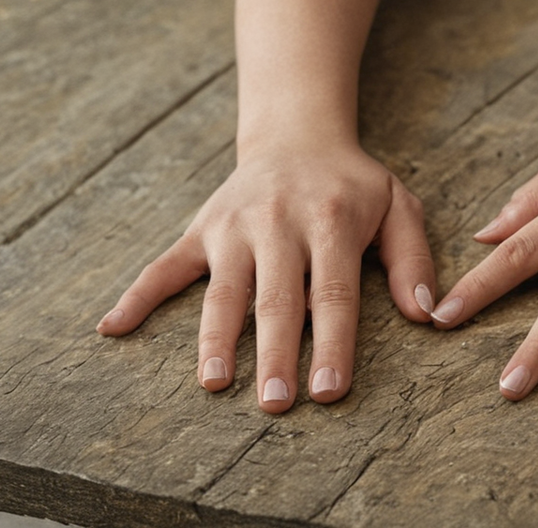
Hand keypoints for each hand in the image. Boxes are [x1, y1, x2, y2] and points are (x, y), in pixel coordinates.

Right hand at [96, 138, 434, 413]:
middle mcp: (278, 223)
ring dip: (214, 338)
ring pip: (223, 290)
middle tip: (276, 402)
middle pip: (277, 298)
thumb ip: (413, 259)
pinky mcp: (201, 230)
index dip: (333, 343)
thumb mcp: (399, 207)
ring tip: (214, 384)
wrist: (296, 135)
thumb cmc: (354, 185)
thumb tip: (425, 314)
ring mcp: (234, 227)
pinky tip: (111, 328)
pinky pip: (164, 265)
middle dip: (275, 353)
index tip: (329, 390)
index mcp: (332, 220)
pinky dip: (136, 295)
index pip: (334, 292)